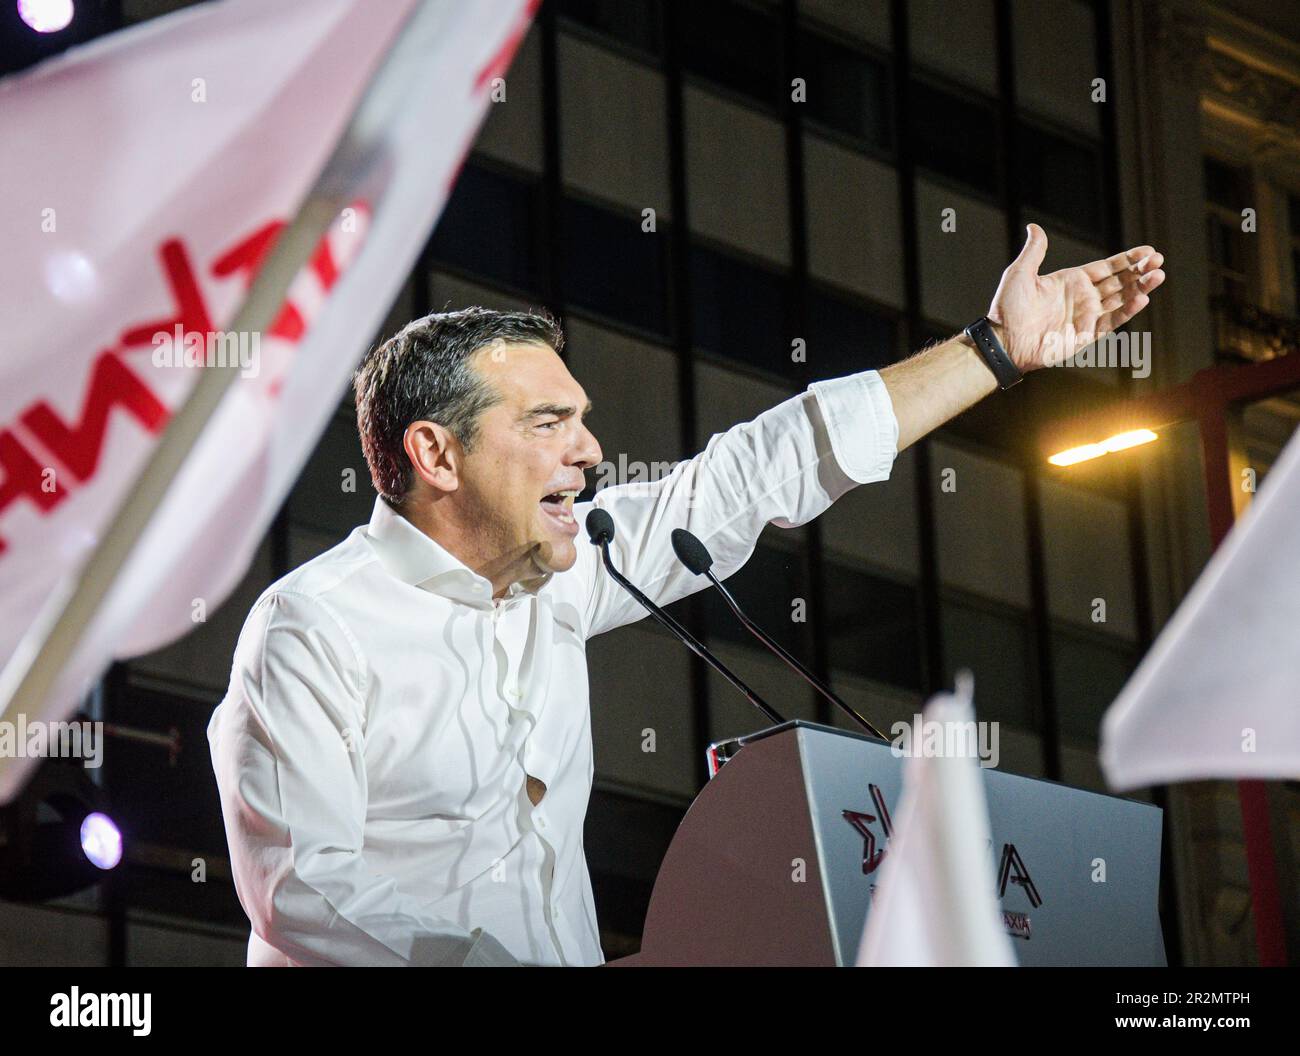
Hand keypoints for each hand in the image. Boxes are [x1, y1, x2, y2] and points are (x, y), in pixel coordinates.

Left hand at [986, 223, 1165, 371]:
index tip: (1147, 250)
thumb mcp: (1020, 273)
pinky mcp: (1087, 334)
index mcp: (1072, 281)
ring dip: (1140, 287)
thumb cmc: (1007, 308)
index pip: (1107, 267)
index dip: (1128, 259)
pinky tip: (1142, 298)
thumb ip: (1034, 251)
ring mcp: (1087, 316)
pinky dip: (1127, 310)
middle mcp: (1083, 298)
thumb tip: (1034, 227)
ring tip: (1159, 275)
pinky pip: (1111, 321)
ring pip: (1121, 299)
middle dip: (1140, 270)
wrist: (1003, 340)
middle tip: (1158, 260)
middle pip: (1120, 281)